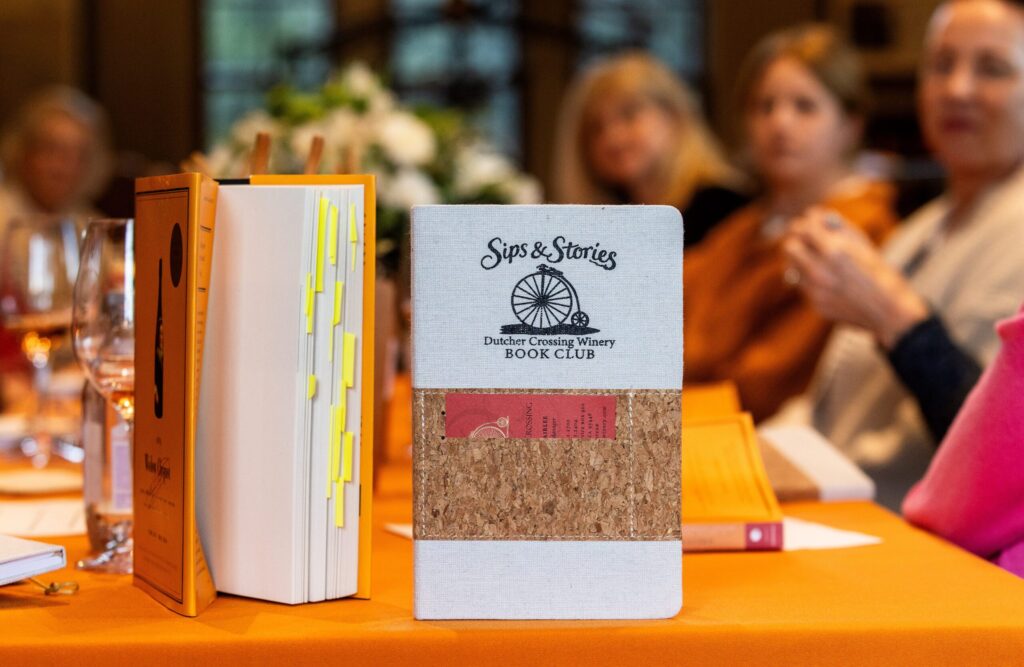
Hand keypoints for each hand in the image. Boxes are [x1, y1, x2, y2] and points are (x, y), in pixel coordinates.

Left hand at [782, 207, 929, 348]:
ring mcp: (816, 290)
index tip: (808, 222)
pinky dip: (809, 278)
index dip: (805, 222)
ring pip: (792, 267)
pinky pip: (803, 285)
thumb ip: (839, 228)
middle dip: (796, 240)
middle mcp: (820, 271)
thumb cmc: (880, 274)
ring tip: (815, 258)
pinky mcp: (815, 304)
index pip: (804, 228)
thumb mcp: (864, 245)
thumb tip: (817, 216)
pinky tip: (827, 279)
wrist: (888, 312)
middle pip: (789, 247)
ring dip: (800, 259)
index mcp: (834, 251)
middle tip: (804, 239)